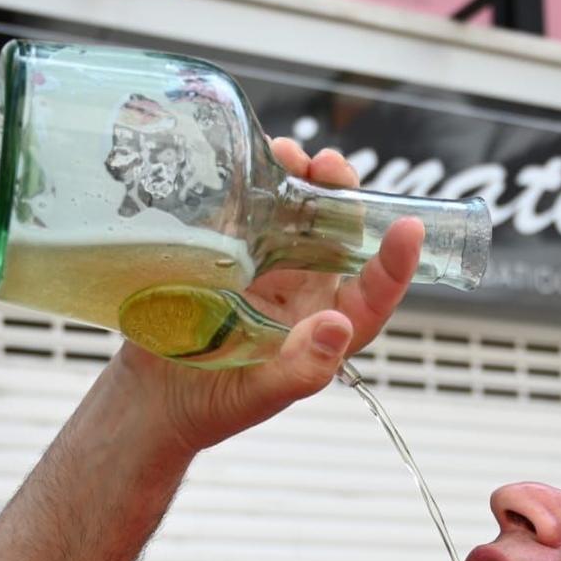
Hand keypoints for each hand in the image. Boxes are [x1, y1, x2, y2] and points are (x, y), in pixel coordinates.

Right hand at [113, 140, 423, 455]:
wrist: (150, 398)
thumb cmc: (212, 406)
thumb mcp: (259, 395)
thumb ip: (303, 368)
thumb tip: (338, 327)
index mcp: (323, 327)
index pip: (372, 293)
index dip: (395, 262)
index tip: (409, 229)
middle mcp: (303, 292)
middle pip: (335, 235)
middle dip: (338, 194)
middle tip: (328, 165)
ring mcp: (265, 270)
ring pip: (294, 214)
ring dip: (295, 180)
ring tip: (286, 154)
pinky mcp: (227, 255)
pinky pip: (247, 213)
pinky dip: (249, 186)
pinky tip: (244, 166)